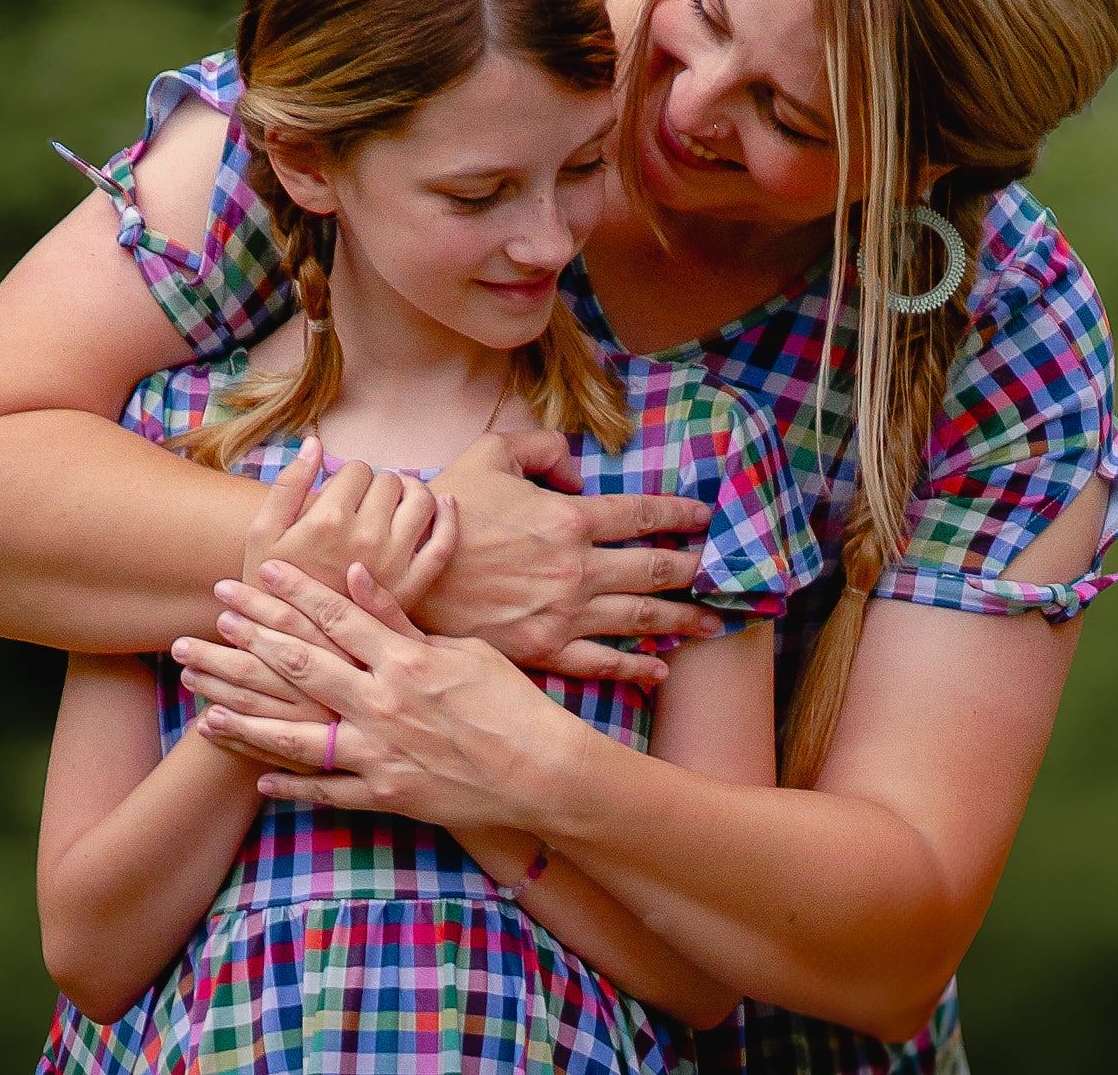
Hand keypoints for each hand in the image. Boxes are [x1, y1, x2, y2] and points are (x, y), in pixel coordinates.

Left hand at [197, 561, 585, 828]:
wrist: (539, 770)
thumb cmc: (510, 701)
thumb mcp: (462, 649)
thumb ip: (404, 618)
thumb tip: (361, 576)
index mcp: (405, 661)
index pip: (337, 616)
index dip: (294, 592)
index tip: (258, 572)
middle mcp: (382, 704)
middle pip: (303, 666)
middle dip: (253, 640)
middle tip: (211, 620)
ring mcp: (380, 753)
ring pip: (298, 736)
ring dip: (247, 720)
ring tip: (204, 706)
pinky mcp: (385, 793)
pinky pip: (328, 790)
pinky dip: (292, 786)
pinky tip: (259, 780)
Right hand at [241, 436, 454, 609]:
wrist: (293, 644)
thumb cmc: (271, 585)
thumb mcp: (262, 533)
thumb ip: (288, 484)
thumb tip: (315, 442)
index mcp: (327, 520)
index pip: (356, 469)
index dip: (347, 475)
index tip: (340, 492)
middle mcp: (366, 537)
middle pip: (390, 481)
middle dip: (377, 483)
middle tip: (364, 500)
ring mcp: (394, 562)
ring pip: (421, 500)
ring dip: (411, 491)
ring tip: (395, 501)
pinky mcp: (413, 585)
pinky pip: (444, 541)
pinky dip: (449, 516)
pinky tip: (445, 502)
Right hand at [417, 430, 721, 682]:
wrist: (400, 579)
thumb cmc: (445, 513)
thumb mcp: (490, 454)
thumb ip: (541, 447)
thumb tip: (578, 468)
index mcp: (569, 518)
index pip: (642, 514)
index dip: (679, 514)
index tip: (704, 517)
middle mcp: (577, 568)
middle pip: (654, 569)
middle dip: (691, 569)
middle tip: (717, 572)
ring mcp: (564, 614)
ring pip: (638, 618)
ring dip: (680, 620)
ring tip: (710, 625)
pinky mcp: (544, 650)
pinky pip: (601, 662)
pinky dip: (635, 667)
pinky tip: (659, 669)